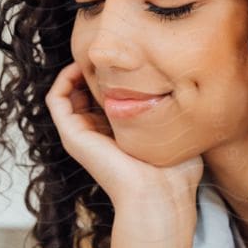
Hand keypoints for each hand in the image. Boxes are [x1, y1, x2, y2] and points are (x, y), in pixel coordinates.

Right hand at [44, 59, 203, 213]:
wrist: (158, 195)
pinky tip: (82, 66)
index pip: (107, 98)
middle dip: (93, 69)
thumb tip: (192, 92)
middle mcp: (98, 134)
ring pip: (67, 93)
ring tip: (93, 55)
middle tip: (110, 52)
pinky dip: (63, 79)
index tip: (129, 59)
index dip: (113, 76)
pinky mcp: (72, 135)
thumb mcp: (178, 135)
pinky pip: (56, 99)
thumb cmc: (174, 174)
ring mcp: (82, 135)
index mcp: (120, 134)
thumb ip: (178, 115)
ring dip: (75, 70)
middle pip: (85, 93)